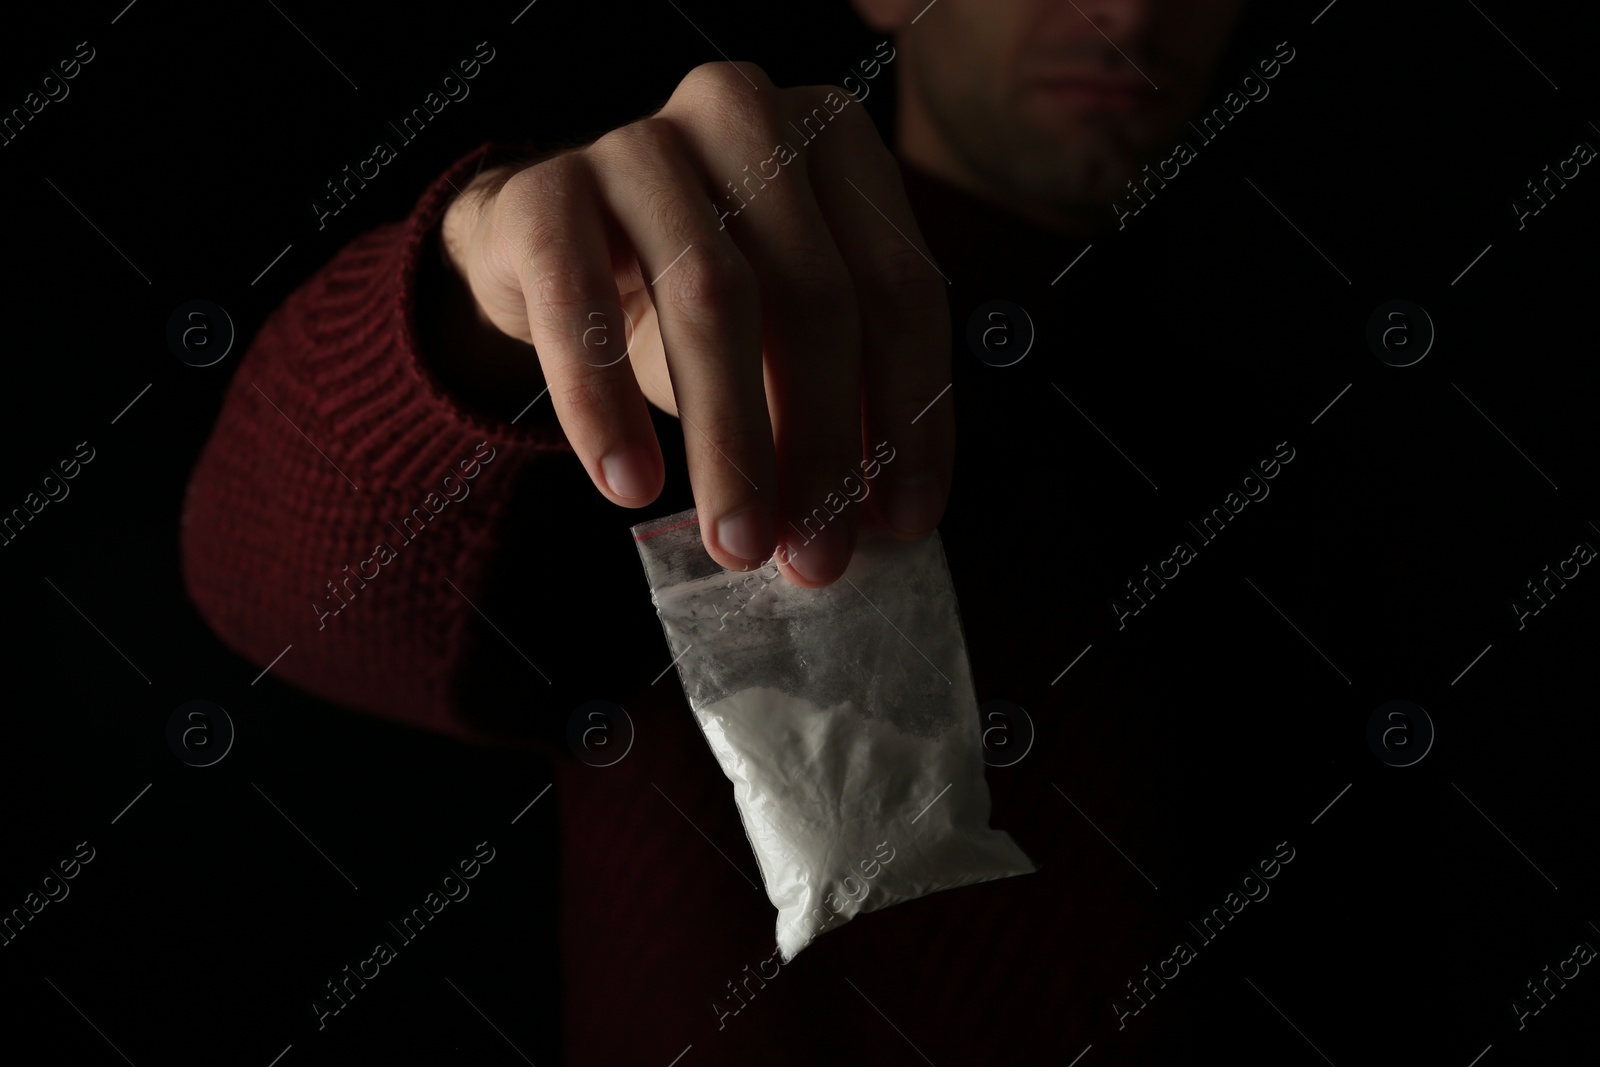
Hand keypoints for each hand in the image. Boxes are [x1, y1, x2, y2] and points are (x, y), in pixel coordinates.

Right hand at [440, 61, 951, 585]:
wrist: (542, 245)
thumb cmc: (690, 292)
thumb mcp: (784, 335)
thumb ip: (843, 401)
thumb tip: (881, 521)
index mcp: (833, 138)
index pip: (900, 287)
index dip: (911, 413)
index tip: (907, 521)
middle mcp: (745, 115)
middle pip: (812, 294)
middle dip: (821, 442)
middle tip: (815, 557)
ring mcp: (638, 141)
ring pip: (710, 296)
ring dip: (730, 441)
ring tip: (738, 544)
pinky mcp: (542, 190)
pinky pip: (578, 304)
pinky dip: (605, 407)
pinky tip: (629, 487)